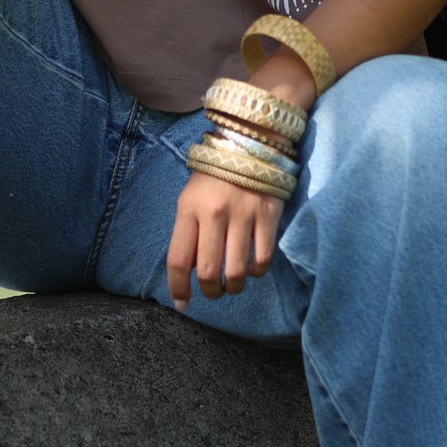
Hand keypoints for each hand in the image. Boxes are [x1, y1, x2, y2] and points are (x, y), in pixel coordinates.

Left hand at [166, 170, 283, 305]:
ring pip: (237, 272)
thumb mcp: (190, 199)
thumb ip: (188, 234)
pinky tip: (252, 268)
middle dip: (210, 292)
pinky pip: (262, 260)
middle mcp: (214, 212)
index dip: (178, 287)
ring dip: (234, 287)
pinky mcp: (268, 215)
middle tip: (214, 292)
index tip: (182, 303)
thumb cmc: (213, 178)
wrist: (248, 144)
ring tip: (233, 284)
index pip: (178, 259)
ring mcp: (243, 214)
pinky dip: (256, 273)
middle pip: (208, 272)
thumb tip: (189, 274)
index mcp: (189, 208)